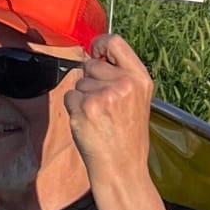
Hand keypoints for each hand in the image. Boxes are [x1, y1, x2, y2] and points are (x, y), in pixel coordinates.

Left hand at [62, 34, 154, 183]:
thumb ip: (120, 75)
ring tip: (99, 118)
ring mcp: (104, 94)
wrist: (123, 167)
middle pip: (91, 64)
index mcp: (140, 79)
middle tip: (103, 105)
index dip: (100, 44)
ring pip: (78, 83)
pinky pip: (69, 97)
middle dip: (90, 80)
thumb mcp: (136, 99)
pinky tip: (88, 124)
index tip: (95, 52)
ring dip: (82, 98)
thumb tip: (96, 54)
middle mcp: (124, 83)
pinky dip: (73, 110)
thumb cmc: (127, 135)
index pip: (115, 42)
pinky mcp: (86, 107)